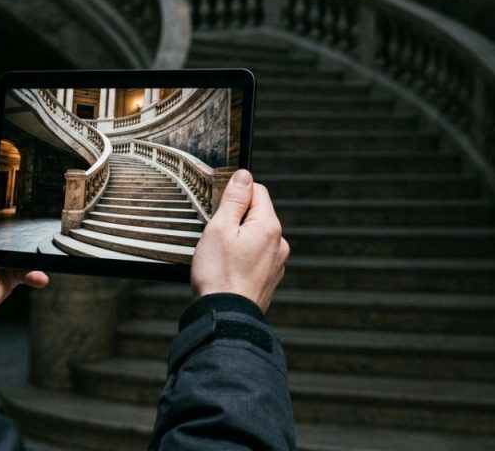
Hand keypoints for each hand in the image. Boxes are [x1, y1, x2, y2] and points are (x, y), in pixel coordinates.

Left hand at [0, 161, 48, 311]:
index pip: (1, 199)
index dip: (14, 190)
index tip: (31, 179)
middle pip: (20, 220)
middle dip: (34, 218)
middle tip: (49, 210)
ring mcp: (5, 255)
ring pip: (30, 246)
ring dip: (39, 248)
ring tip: (49, 243)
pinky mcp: (12, 273)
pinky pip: (32, 271)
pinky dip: (38, 273)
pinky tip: (40, 272)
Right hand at [191, 169, 288, 312]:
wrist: (226, 318)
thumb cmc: (218, 275)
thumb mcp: (219, 229)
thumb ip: (234, 199)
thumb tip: (244, 175)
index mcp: (269, 227)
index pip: (257, 190)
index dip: (235, 195)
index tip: (219, 210)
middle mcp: (279, 243)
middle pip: (257, 214)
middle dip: (235, 220)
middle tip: (215, 237)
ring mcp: (277, 263)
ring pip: (255, 237)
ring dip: (238, 240)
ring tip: (220, 258)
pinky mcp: (270, 279)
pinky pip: (256, 257)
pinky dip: (242, 259)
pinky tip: (227, 271)